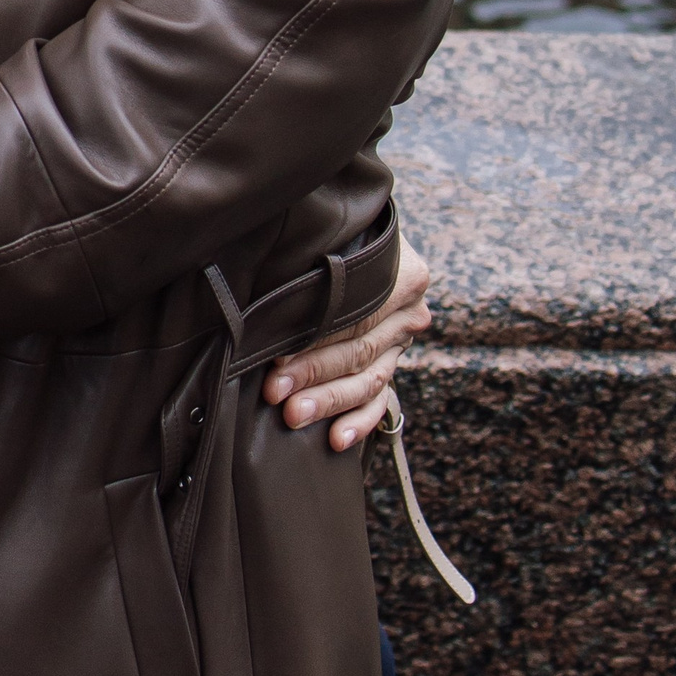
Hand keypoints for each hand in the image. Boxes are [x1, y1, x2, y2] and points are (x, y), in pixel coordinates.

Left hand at [261, 234, 431, 451]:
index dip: (316, 340)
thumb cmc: (336, 237)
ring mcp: (401, 344)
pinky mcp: (389, 366)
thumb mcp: (335, 240)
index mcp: (406, 276)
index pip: (357, 318)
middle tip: (275, 392)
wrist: (363, 236)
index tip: (277, 355)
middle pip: (359, 351)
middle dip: (313, 374)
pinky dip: (359, 422)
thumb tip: (266, 285)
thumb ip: (315, 263)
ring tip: (294, 415)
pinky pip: (379, 402)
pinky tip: (337, 439)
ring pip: (368, 381)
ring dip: (329, 401)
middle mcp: (409, 314)